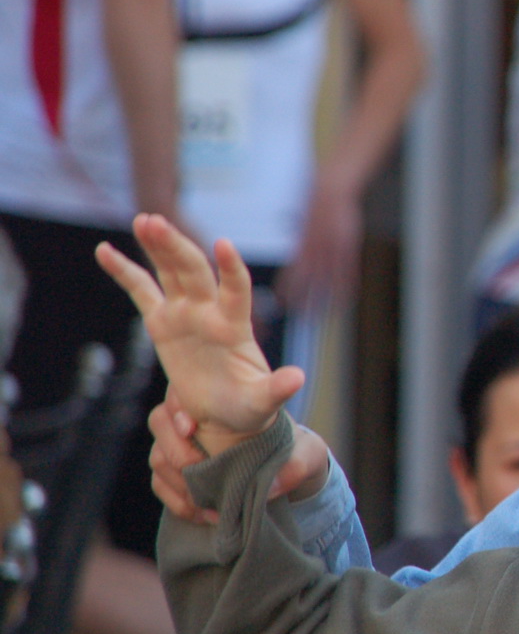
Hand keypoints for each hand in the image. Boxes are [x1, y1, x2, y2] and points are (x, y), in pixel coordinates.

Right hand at [96, 214, 303, 453]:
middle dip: (176, 246)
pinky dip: (124, 271)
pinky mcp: (162, 323)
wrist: (227, 413)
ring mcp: (185, 314)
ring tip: (144, 220)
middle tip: (156, 222)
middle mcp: (209, 312)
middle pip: (193, 272)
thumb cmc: (248, 406)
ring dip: (158, 245)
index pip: (236, 290)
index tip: (224, 244)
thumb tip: (298, 378)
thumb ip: (277, 388)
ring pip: (169, 272)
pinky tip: (104, 250)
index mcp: (235, 326)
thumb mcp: (262, 400)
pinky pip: (141, 291)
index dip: (231, 268)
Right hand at [149, 386, 335, 522]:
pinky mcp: (179, 475)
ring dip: (178, 480)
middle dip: (175, 448)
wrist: (288, 479)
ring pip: (158, 456)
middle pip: (160, 421)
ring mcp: (184, 446)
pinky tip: (201, 513)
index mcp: (225, 401)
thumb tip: (273, 486)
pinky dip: (176, 500)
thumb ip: (298, 462)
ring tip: (206, 499)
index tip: (190, 426)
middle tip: (199, 467)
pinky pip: (160, 484)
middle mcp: (198, 419)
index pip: (184, 391)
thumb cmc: (296, 455)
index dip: (178, 405)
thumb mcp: (308, 454)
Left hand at [276, 173, 361, 311]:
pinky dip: (345, 287)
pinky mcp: (348, 247)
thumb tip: (301, 263)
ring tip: (322, 315)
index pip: (294, 273)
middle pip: (309, 282)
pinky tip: (343, 299)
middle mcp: (316, 250)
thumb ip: (304, 246)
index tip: (285, 303)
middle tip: (303, 317)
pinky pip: (347, 272)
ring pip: (327, 281)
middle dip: (306, 300)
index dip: (289, 290)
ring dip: (324, 299)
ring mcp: (333, 250)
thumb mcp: (305, 227)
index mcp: (303, 245)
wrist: (333, 190)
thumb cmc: (317, 206)